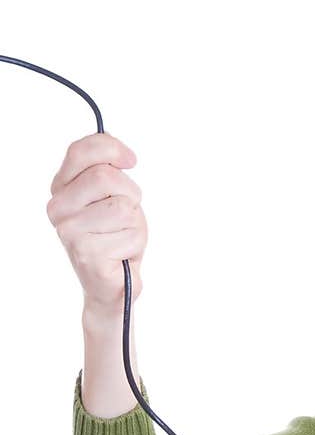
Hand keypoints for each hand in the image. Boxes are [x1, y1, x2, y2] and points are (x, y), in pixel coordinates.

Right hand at [46, 132, 146, 314]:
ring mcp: (69, 231)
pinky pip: (131, 234)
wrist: (111, 286)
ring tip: (123, 237)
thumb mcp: (111, 197)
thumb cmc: (114, 237)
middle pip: (105, 176)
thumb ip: (108, 170)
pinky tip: (122, 255)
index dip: (111, 148)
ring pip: (122, 206)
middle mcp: (58, 208)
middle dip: (130, 193)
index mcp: (60, 188)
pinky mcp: (87, 253)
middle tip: (127, 215)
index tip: (131, 160)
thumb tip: (119, 151)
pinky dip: (136, 244)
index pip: (81, 151)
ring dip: (136, 223)